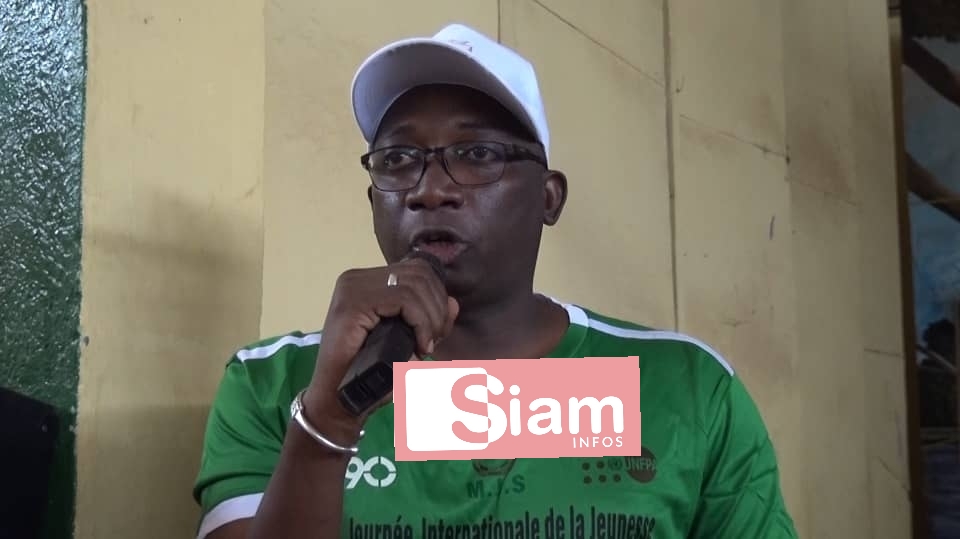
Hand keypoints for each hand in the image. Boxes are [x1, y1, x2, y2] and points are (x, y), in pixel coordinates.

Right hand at [301, 256, 459, 442]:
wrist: (338, 399)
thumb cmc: (371, 372)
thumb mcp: (409, 341)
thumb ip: (431, 319)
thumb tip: (453, 302)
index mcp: (369, 282)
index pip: (418, 271)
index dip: (437, 299)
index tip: (435, 333)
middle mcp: (358, 278)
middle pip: (420, 274)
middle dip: (437, 309)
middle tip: (431, 341)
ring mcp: (353, 287)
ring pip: (415, 285)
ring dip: (430, 318)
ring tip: (424, 345)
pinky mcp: (353, 303)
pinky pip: (404, 299)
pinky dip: (421, 322)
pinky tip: (419, 345)